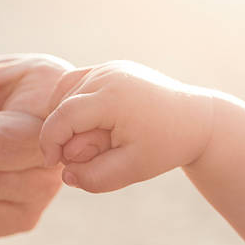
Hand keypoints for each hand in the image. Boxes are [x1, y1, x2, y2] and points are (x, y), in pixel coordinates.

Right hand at [39, 60, 213, 192]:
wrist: (194, 119)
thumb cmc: (165, 146)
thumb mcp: (132, 169)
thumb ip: (94, 177)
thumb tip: (64, 174)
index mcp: (113, 96)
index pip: (63, 117)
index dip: (50, 142)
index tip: (53, 164)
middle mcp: (108, 74)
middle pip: (63, 104)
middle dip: (63, 133)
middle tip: (86, 157)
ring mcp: (109, 67)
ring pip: (65, 91)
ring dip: (66, 117)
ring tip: (88, 141)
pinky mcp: (111, 67)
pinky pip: (77, 83)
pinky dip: (73, 103)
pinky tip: (86, 125)